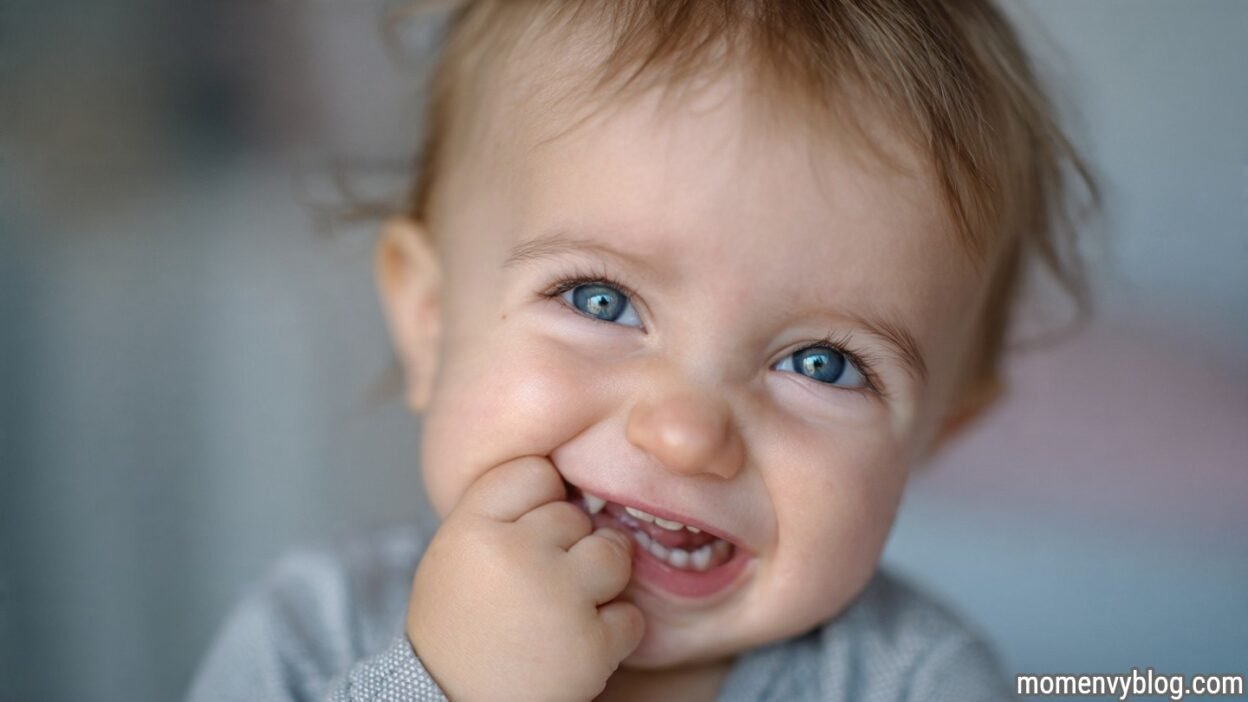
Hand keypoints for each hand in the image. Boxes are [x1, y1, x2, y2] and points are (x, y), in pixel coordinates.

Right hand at [406, 456, 643, 700]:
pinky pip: (631, 616)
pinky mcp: (590, 645)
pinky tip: (575, 646)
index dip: (540, 501)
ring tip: (566, 610)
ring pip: (613, 553)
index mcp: (472, 528)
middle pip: (575, 514)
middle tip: (539, 586)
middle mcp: (516, 555)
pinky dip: (613, 634)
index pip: (534, 472)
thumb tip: (562, 481)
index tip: (528, 533)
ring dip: (601, 581)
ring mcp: (557, 598)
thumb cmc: (457, 630)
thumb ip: (500, 513)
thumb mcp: (454, 554)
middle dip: (568, 547)